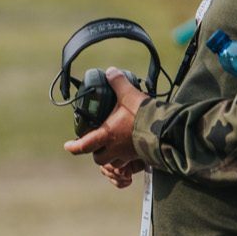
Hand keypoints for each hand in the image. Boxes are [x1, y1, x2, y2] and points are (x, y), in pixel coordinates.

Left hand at [64, 67, 148, 187]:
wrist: (168, 129)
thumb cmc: (145, 115)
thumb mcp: (130, 95)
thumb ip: (119, 83)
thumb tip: (110, 71)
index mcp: (107, 135)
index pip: (83, 146)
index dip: (73, 147)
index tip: (68, 145)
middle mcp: (115, 149)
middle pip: (98, 158)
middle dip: (96, 152)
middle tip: (97, 144)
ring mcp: (128, 155)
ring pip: (113, 163)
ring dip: (111, 157)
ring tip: (113, 147)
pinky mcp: (141, 157)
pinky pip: (130, 164)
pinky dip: (126, 159)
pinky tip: (130, 148)